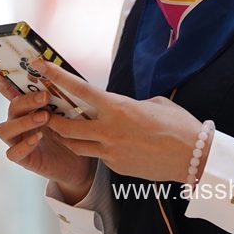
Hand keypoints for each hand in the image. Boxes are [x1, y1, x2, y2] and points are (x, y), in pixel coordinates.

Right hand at [0, 64, 95, 195]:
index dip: (2, 81)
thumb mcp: (68, 112)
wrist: (79, 164)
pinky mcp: (23, 158)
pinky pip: (13, 153)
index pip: (11, 92)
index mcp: (27, 108)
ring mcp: (17, 140)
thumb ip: (60, 97)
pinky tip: (38, 137)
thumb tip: (63, 72)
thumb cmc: (72, 134)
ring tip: (45, 117)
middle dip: (26, 100)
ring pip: (6, 129)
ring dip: (24, 121)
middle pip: (12, 107)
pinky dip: (24, 145)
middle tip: (45, 96)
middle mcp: (18, 122)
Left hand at [16, 59, 213, 184]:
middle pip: (65, 125)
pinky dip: (96, 148)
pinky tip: (108, 143)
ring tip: (69, 128)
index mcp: (117, 108)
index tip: (40, 66)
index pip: (78, 89)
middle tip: (47, 111)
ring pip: (75, 145)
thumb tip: (117, 106)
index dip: (56, 76)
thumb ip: (127, 104)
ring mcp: (110, 152)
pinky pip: (97, 156)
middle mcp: (108, 130)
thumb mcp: (153, 104)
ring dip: (68, 136)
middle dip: (52, 118)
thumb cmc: (178, 125)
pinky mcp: (116, 167)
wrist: (194, 158)